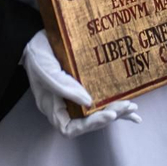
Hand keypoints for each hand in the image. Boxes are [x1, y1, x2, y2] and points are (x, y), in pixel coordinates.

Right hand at [22, 30, 139, 136]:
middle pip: (88, 121)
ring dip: (116, 112)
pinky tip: (131, 112)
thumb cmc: (36, 53)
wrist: (34, 37)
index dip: (91, 124)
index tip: (109, 115)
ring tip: (132, 108)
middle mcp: (64, 106)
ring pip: (97, 112)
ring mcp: (74, 98)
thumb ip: (65, 86)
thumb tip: (89, 102)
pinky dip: (116, 106)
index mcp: (52, 107)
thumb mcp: (46, 69)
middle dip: (110, 115)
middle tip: (127, 106)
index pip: (71, 128)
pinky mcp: (83, 87)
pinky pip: (100, 101)